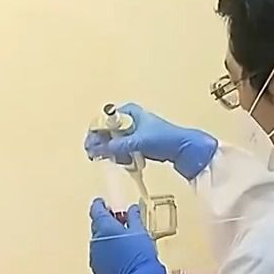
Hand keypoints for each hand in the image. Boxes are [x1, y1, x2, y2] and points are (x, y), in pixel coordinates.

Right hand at [83, 103, 218, 179]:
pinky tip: (125, 161)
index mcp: (129, 111)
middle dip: (102, 143)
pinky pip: (122, 148)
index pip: (104, 120)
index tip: (90, 145)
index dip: (95, 133)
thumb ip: (116, 146)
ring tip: (116, 160)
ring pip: (114, 141)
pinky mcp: (138, 142)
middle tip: (95, 155)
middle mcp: (130, 119)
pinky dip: (121, 155)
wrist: (183, 149)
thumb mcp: (137, 141)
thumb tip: (97, 149)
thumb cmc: (165, 138)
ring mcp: (134, 131)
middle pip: (107, 130)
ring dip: (112, 151)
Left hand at [88, 198, 167, 273]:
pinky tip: (119, 254)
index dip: (100, 204)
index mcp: (104, 227)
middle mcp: (96, 240)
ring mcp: (94, 254)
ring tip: (123, 240)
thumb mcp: (140, 230)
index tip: (104, 203)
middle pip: (97, 225)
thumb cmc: (140, 255)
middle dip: (108, 222)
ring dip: (107, 237)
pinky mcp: (97, 267)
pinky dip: (106, 251)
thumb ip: (133, 216)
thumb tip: (132, 209)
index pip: (96, 209)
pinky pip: (98, 254)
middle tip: (121, 222)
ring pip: (98, 240)